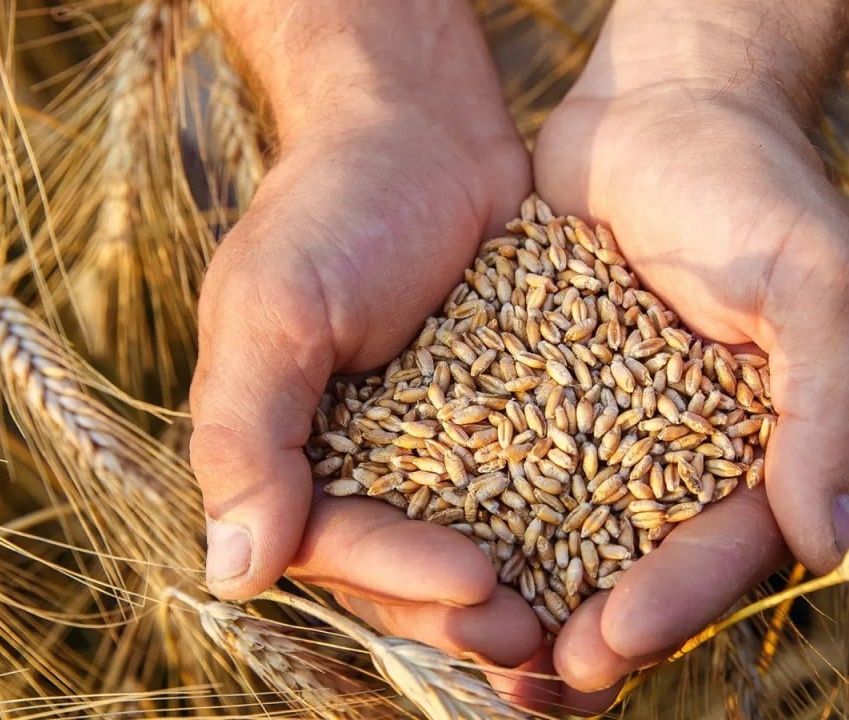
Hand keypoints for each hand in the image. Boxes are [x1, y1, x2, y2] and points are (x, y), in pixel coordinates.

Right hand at [190, 0, 550, 699]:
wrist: (422, 128)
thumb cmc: (332, 207)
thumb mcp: (273, 308)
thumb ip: (247, 436)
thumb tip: (231, 575)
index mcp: (295, 458)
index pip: (338, 547)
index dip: (402, 577)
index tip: (476, 584)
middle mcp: (367, 468)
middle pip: (410, 571)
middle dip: (469, 612)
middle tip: (536, 642)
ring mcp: (443, 451)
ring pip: (479, 548)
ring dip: (525, 597)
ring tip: (580, 637)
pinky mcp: (513, 422)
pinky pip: (538, 489)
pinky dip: (571, 532)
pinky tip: (617, 566)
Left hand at [531, 2, 848, 694]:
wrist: (661, 106)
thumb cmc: (752, 184)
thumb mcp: (813, 282)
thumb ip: (829, 405)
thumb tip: (833, 538)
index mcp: (761, 449)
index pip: (719, 549)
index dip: (669, 603)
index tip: (608, 643)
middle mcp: (682, 455)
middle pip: (638, 568)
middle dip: (590, 631)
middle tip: (532, 685)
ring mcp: (607, 429)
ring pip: (568, 536)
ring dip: (527, 600)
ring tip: (478, 658)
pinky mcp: (542, 395)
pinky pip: (510, 468)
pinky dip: (480, 518)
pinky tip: (434, 559)